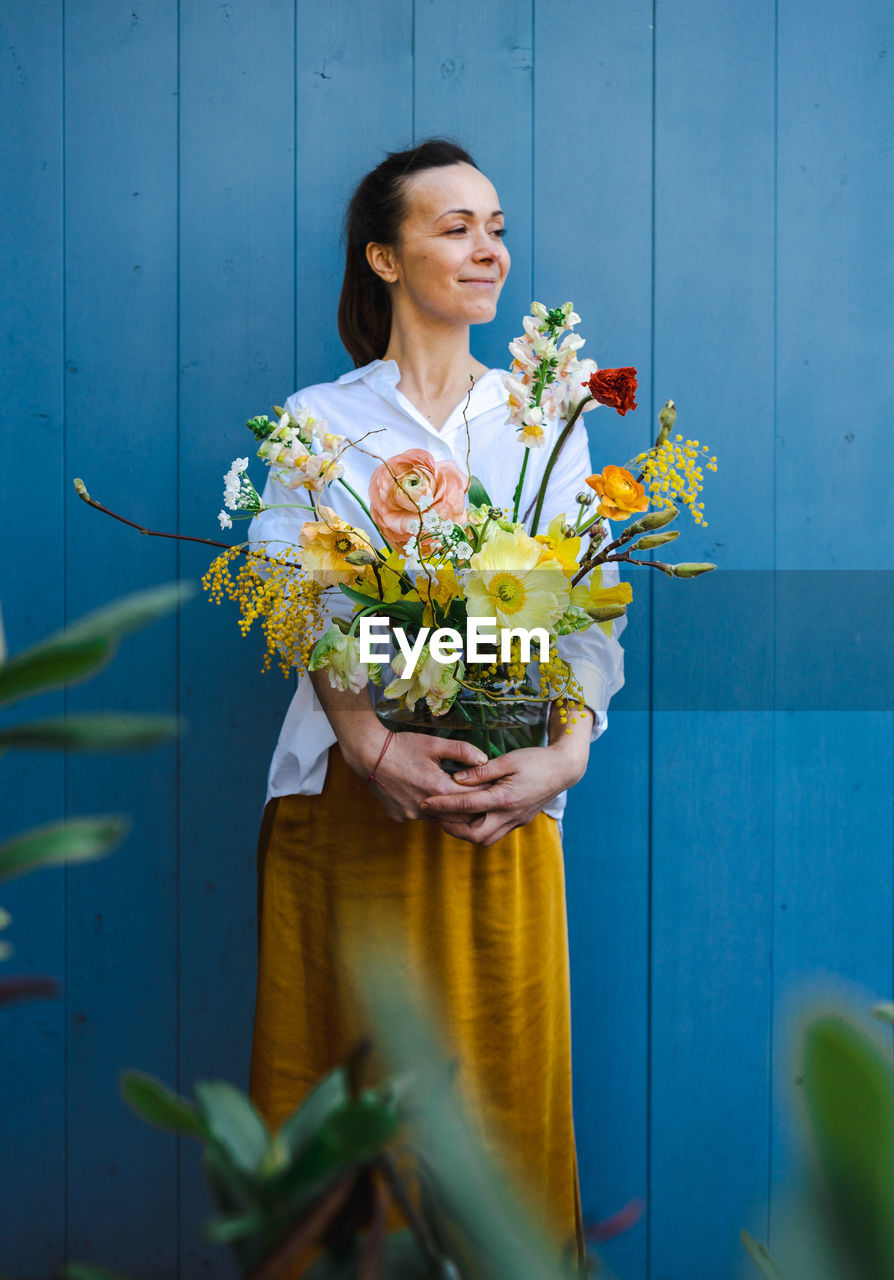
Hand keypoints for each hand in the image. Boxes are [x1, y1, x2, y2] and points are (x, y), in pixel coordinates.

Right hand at [343, 727, 489, 825]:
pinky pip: (420, 817)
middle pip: (459, 817)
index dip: (485, 792)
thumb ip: (463, 751)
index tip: (493, 788)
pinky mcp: (399, 816)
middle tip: (479, 796)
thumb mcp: (435, 744)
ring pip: (439, 819)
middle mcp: (426, 808)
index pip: (473, 798)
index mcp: (439, 789)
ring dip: (448, 810)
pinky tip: (426, 795)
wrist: (369, 754)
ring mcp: (411, 815)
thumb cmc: (403, 746)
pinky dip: (428, 810)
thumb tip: (484, 760)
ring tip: (455, 796)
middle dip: (470, 807)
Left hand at [418, 708, 593, 846]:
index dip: (442, 805)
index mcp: (505, 798)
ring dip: (466, 832)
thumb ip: (481, 771)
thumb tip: (456, 779)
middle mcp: (510, 815)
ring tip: (451, 817)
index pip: (466, 806)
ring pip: (486, 840)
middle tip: (437, 815)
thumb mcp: (507, 760)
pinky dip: (479, 829)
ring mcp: (516, 821)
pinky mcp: (520, 821)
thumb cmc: (536, 759)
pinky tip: (470, 816)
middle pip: (475, 835)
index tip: (425, 802)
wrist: (564, 769)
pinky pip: (495, 833)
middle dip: (453, 829)